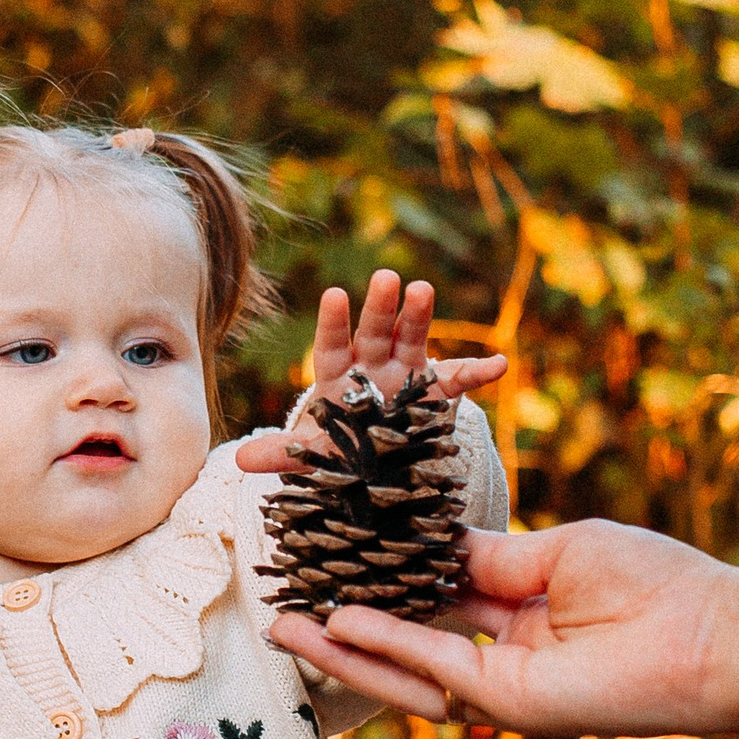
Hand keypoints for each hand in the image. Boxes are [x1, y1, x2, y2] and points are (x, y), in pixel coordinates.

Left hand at [234, 270, 505, 473]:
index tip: (334, 295)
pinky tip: (500, 364)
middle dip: (380, 307)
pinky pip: (457, 379)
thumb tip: (238, 460)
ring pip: (412, 339)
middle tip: (386, 277)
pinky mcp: (434, 391)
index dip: (334, 322)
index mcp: (339, 377)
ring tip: (423, 290)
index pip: (333, 346)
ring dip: (418, 316)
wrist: (377, 460)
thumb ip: (283, 453)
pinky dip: (478, 371)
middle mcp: (373, 367)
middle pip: (375, 332)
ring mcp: (406, 374)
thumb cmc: (341, 449)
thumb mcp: (314, 454)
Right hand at [270, 519, 735, 736]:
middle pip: (406, 642)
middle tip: (286, 610)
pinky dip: (389, 646)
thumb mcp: (559, 552)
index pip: (434, 596)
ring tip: (288, 628)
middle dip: (344, 630)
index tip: (333, 554)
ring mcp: (505, 686)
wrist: (715, 635)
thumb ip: (490, 558)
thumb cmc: (658, 585)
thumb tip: (432, 549)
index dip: (382, 579)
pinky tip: (343, 622)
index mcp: (520, 615)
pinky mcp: (512, 702)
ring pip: (407, 669)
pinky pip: (437, 668)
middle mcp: (505, 656)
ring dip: (346, 650)